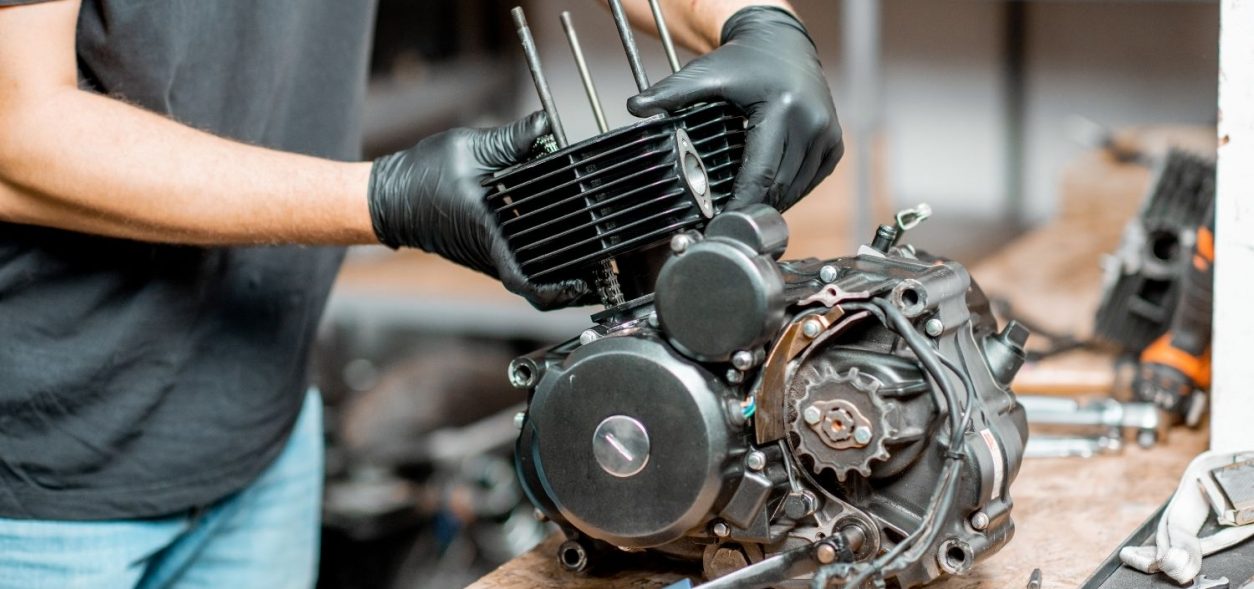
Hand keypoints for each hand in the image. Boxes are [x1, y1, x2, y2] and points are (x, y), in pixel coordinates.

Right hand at [367, 111, 589, 309]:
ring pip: (530, 276)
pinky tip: (565, 244)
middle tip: (604, 274)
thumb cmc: (421, 176)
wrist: (388, 197)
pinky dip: (544, 262)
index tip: (582, 283)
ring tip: (594, 263)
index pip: (525, 278)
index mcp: (487, 232)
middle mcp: (489, 254)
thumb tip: (546, 124)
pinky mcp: (485, 253)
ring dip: (560, 274)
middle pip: (537, 284)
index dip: (556, 289)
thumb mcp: (469, 147)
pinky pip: (520, 264)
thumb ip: (512, 139)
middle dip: (571, 286)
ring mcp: (486, 258)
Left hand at [627, 7, 841, 211]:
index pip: (759, 175)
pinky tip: (769, 190)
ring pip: (796, 189)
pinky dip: (790, 190)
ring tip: (744, 210)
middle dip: (752, 208)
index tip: (721, 224)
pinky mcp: (834, 143)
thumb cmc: (746, 59)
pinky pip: (810, 180)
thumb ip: (671, 93)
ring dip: (771, 202)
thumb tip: (635, 108)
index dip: (739, 205)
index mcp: (783, 110)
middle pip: (778, 188)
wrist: (783, 42)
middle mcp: (811, 124)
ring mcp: (827, 135)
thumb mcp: (706, 73)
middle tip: (726, 223)